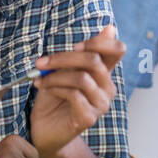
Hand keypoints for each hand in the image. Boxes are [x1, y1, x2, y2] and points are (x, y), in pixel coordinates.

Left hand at [29, 25, 125, 154]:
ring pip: (81, 77)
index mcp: (103, 73)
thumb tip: (110, 28)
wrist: (44, 130)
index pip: (117, 50)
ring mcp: (100, 104)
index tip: (75, 45)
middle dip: (63, 57)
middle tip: (41, 62)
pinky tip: (43, 88)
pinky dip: (55, 88)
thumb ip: (81, 53)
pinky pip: (74, 94)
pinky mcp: (89, 118)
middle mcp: (107, 88)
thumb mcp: (64, 70)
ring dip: (55, 75)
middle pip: (93, 60)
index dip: (99, 42)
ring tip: (40, 79)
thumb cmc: (54, 98)